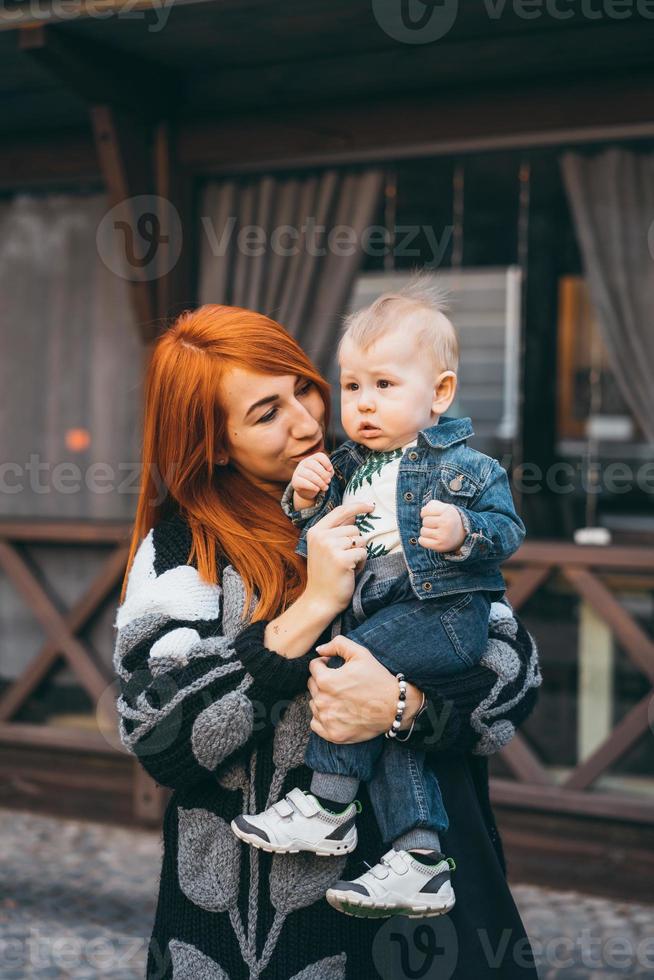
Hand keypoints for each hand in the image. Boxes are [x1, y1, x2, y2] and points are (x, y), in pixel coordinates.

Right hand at [292, 452, 333, 508]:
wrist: (306, 491)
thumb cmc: (317, 480)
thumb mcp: (324, 475)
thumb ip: (328, 472)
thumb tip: (328, 473)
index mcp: (312, 459)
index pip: (319, 456)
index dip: (327, 463)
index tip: (330, 470)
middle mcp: (304, 463)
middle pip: (315, 465)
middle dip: (324, 474)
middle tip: (328, 481)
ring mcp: (298, 471)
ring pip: (310, 475)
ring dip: (320, 482)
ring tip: (325, 487)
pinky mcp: (295, 481)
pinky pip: (304, 483)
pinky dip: (313, 487)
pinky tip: (317, 489)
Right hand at [304, 501, 373, 613]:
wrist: (320, 600)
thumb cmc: (326, 574)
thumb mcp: (324, 548)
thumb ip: (336, 531)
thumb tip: (354, 514)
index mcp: (315, 531)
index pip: (340, 511)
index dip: (358, 506)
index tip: (371, 505)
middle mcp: (321, 536)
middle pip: (354, 528)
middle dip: (356, 544)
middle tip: (344, 560)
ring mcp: (330, 547)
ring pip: (361, 540)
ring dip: (359, 554)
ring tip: (347, 566)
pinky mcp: (342, 559)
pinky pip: (363, 553)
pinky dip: (361, 563)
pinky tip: (350, 572)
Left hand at [307, 635, 422, 741]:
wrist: (395, 707)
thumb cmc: (378, 678)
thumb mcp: (360, 653)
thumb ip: (337, 644)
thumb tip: (319, 650)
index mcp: (326, 680)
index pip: (314, 667)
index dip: (324, 663)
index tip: (333, 666)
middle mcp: (322, 701)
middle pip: (312, 685)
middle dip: (322, 681)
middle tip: (340, 683)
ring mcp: (327, 720)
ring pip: (314, 704)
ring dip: (322, 698)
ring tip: (341, 697)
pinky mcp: (333, 734)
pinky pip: (316, 724)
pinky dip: (323, 718)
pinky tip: (337, 712)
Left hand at [419, 500, 465, 552]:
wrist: (462, 535)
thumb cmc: (448, 519)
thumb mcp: (443, 507)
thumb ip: (431, 505)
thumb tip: (422, 511)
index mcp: (447, 511)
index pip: (425, 511)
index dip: (426, 513)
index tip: (432, 516)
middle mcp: (446, 523)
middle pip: (424, 522)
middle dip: (428, 523)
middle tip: (437, 525)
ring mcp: (443, 535)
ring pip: (423, 531)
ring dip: (427, 532)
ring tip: (436, 532)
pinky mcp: (439, 545)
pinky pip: (422, 541)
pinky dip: (424, 540)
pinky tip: (432, 539)